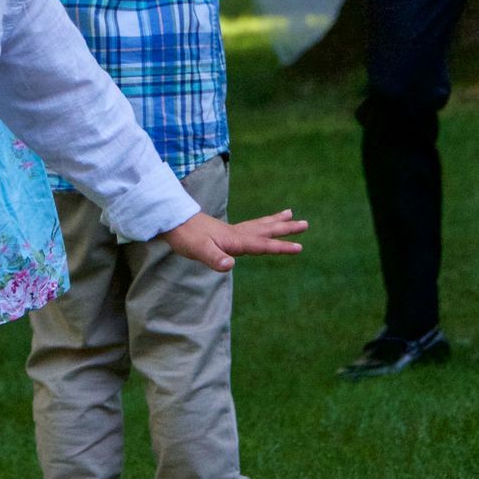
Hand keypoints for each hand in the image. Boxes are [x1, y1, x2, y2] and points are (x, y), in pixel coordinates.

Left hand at [161, 208, 307, 272]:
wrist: (172, 221)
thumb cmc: (185, 238)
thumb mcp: (198, 251)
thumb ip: (214, 258)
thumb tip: (229, 265)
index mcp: (235, 240)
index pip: (262, 245)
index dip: (281, 247)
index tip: (300, 247)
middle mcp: (237, 233)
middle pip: (266, 230)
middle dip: (286, 228)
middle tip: (306, 223)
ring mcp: (231, 231)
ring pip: (259, 225)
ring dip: (276, 221)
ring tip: (290, 213)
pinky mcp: (224, 231)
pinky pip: (250, 226)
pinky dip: (261, 224)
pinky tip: (261, 226)